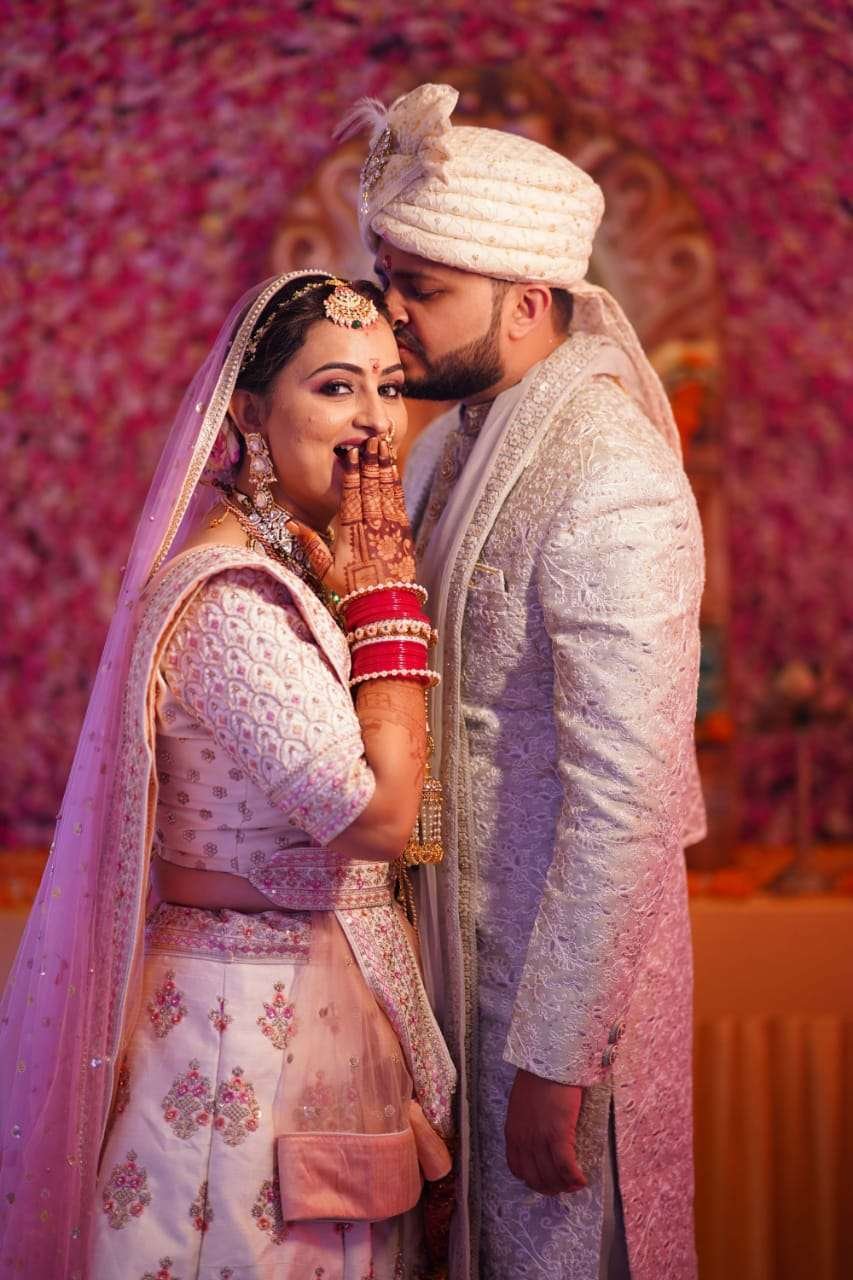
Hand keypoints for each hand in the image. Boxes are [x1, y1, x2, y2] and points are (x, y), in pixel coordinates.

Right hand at [286, 437, 414, 595]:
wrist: (384, 605)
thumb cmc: (351, 588)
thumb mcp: (325, 568)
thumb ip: (310, 543)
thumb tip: (289, 523)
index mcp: (350, 533)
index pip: (351, 496)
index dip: (353, 473)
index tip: (353, 453)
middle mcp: (371, 526)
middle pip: (371, 488)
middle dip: (371, 462)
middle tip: (372, 440)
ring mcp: (389, 528)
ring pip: (387, 491)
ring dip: (385, 467)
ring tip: (384, 446)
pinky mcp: (403, 533)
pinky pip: (399, 502)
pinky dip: (396, 484)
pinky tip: (394, 469)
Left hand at [505, 1068, 586, 1195]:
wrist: (548, 1061)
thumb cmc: (538, 1078)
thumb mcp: (522, 1105)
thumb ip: (526, 1124)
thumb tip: (538, 1135)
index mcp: (513, 1132)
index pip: (518, 1169)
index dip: (533, 1180)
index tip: (545, 1180)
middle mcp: (524, 1140)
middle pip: (535, 1178)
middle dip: (550, 1187)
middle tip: (564, 1186)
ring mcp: (540, 1139)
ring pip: (551, 1177)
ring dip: (565, 1186)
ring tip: (575, 1183)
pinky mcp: (558, 1134)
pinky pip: (566, 1167)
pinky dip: (575, 1178)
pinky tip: (582, 1179)